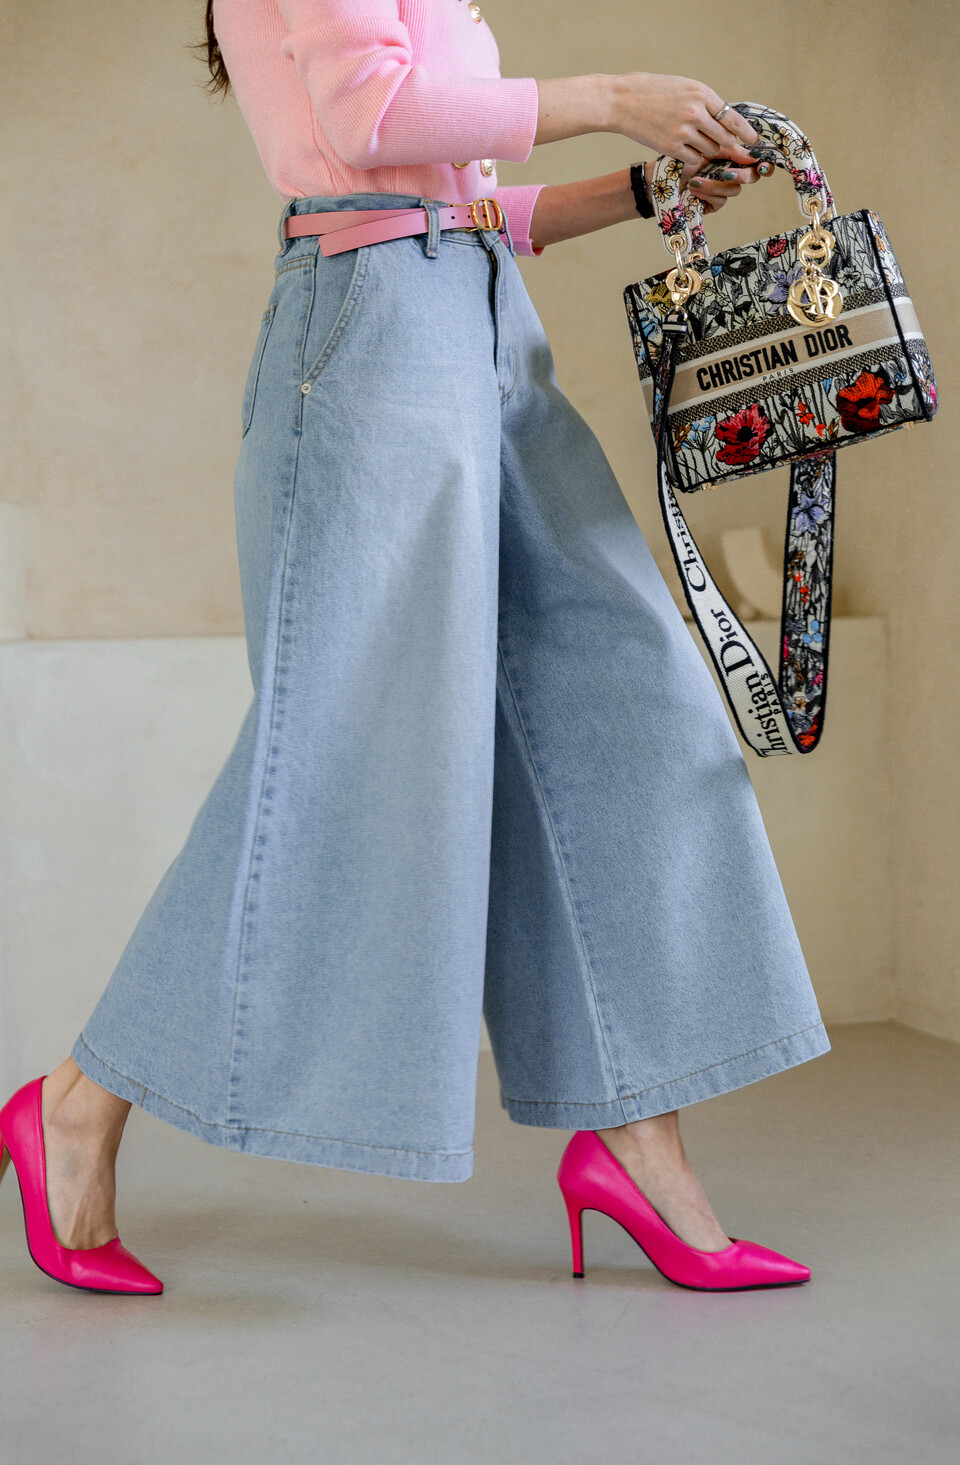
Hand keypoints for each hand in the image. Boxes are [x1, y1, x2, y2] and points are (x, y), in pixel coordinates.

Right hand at [611, 73, 757, 167]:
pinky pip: (694, 159)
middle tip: (733, 153)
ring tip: (701, 147)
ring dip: (710, 152)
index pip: (733, 118)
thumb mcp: (683, 87)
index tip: (754, 142)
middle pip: (725, 139)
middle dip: (730, 147)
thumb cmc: (652, 92)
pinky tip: (688, 152)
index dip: (746, 133)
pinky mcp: (670, 147)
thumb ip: (704, 103)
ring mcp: (683, 131)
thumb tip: (724, 122)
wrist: (621, 100)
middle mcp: (696, 112)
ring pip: (710, 150)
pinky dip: (695, 159)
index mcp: (701, 93)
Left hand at [681, 156, 774, 213]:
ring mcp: (722, 190)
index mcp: (732, 156)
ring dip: (715, 185)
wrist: (660, 178)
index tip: (761, 164)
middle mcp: (730, 173)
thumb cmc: (681, 159)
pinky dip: (707, 193)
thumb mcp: (706, 148)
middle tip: (727, 173)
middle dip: (742, 175)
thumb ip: (730, 149)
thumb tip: (754, 153)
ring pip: (734, 190)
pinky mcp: (713, 205)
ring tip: (696, 179)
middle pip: (752, 177)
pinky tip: (693, 188)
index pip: (756, 161)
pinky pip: (721, 201)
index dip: (764, 164)